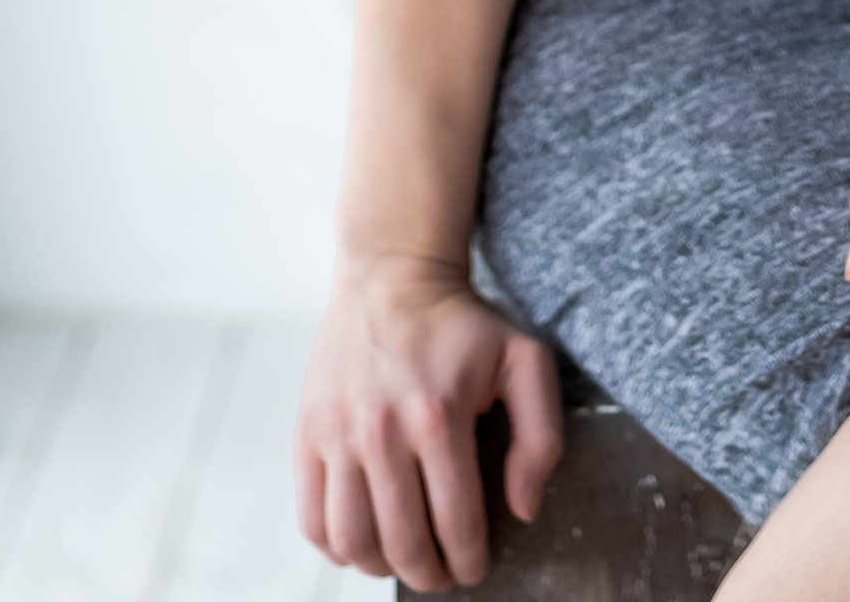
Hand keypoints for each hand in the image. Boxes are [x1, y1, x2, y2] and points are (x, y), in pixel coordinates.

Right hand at [294, 254, 562, 588]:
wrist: (392, 277)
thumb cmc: (463, 326)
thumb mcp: (525, 361)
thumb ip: (541, 436)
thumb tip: (523, 508)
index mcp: (440, 416)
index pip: (457, 524)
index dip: (470, 560)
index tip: (475, 567)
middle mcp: (383, 430)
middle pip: (403, 543)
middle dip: (430, 574)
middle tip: (442, 573)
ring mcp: (339, 434)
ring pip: (353, 541)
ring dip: (381, 567)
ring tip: (403, 558)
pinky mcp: (308, 433)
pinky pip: (312, 519)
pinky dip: (336, 547)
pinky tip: (362, 539)